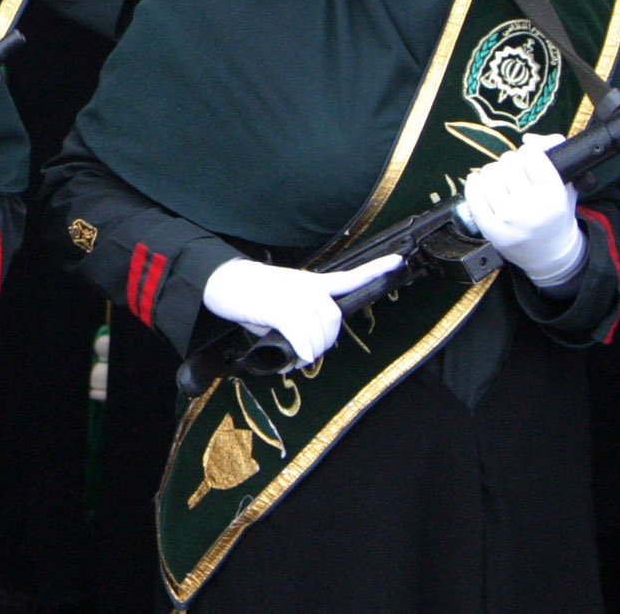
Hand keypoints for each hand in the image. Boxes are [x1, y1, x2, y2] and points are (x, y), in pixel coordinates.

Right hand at [200, 254, 404, 366]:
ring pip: (319, 329)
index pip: (348, 277)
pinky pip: (300, 333)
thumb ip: (297, 323)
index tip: (397, 260)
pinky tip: (295, 358)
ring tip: (295, 356)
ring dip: (311, 349)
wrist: (222, 282)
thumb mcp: (279, 306)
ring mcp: (292, 295)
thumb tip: (302, 351)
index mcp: (309, 283)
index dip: (374, 271)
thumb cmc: (250, 298)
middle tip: (307, 353)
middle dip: (325, 342)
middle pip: (333, 318)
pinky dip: (301, 350)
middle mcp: (306, 286)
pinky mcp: (277, 306)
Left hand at [462, 135, 583, 287]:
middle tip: (515, 172)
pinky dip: (475, 183)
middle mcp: (531, 208)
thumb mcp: (566, 185)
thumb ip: (555, 154)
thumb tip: (529, 139)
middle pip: (508, 162)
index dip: (529, 152)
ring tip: (502, 181)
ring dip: (493, 172)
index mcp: (554, 196)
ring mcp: (508, 219)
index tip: (530, 158)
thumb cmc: (556, 214)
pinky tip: (481, 183)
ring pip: (489, 174)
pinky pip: (473, 193)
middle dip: (511, 162)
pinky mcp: (490, 228)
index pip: (532, 156)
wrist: (550, 254)